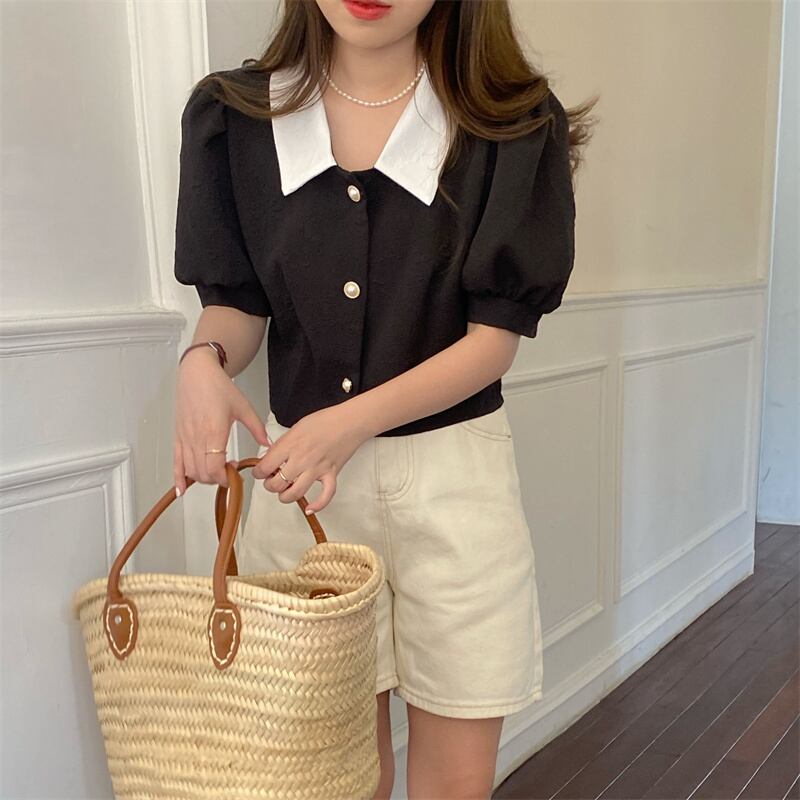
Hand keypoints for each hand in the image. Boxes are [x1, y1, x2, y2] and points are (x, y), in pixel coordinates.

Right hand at [173, 347, 268, 493]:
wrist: (197, 374)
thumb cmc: (219, 388)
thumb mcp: (244, 407)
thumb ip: (257, 428)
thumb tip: (269, 445)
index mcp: (214, 432)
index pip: (214, 468)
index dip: (224, 478)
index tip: (234, 475)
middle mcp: (197, 438)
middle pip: (203, 473)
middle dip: (216, 479)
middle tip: (228, 473)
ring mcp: (185, 438)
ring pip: (190, 470)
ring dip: (203, 478)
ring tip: (215, 472)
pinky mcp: (178, 437)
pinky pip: (175, 462)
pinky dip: (178, 478)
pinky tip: (181, 489)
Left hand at [252, 402, 372, 514]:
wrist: (350, 421)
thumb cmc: (325, 420)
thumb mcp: (296, 427)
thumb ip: (283, 444)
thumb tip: (272, 457)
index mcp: (290, 445)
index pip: (265, 467)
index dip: (258, 473)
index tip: (260, 472)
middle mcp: (301, 459)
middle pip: (276, 484)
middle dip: (270, 485)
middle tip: (272, 480)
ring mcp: (317, 469)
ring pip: (295, 494)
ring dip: (286, 496)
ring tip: (285, 492)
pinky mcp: (331, 474)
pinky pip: (325, 496)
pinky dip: (317, 505)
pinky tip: (309, 508)